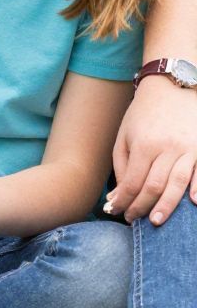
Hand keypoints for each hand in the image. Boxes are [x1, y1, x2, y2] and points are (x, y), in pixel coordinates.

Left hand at [107, 75, 196, 224]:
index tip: (119, 212)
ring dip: (167, 205)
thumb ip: (122, 165)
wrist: (171, 86)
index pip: (133, 182)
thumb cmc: (143, 113)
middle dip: (142, 207)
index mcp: (144, 144)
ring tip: (157, 221)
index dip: (125, 200)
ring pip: (177, 183)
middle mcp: (166, 147)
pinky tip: (194, 203)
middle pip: (154, 186)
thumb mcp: (125, 135)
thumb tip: (118, 195)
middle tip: (135, 221)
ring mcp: (187, 147)